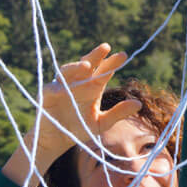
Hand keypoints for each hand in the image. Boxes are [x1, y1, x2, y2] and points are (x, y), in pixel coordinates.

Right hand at [3, 44, 140, 186]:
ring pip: (68, 72)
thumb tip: (139, 104)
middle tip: (105, 47)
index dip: (112, 62)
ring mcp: (62, 86)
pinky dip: (57, 88)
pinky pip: (52, 89)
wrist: (58, 140)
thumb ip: (118, 113)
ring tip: (87, 65)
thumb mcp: (102, 123)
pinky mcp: (47, 95)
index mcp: (93, 87)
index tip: (124, 55)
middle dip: (95, 55)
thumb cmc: (80, 128)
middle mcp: (78, 82)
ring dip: (76, 67)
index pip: (104, 71)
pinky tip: (63, 88)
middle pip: (87, 64)